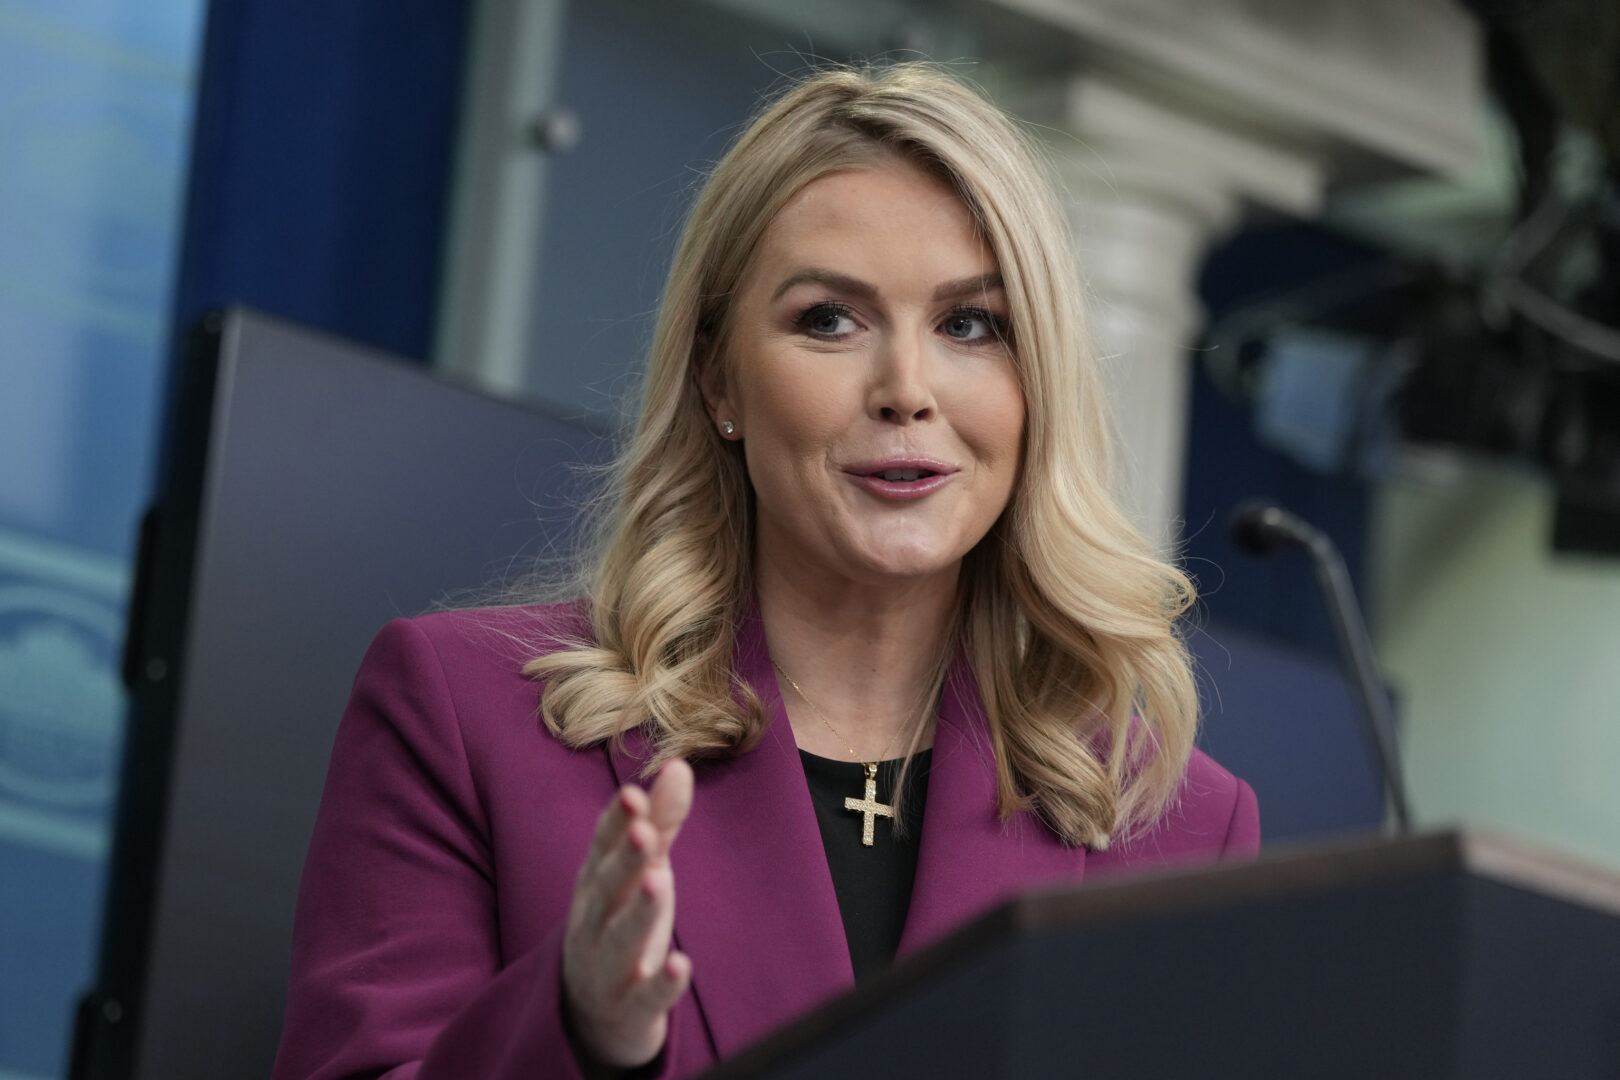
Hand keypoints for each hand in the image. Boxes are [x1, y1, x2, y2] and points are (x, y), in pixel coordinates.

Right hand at [562, 760, 694, 1069]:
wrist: (591, 1014)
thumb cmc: (621, 921)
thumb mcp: (641, 870)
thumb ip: (661, 820)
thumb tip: (680, 764)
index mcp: (596, 882)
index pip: (602, 847)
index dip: (616, 823)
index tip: (632, 794)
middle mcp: (594, 921)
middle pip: (607, 887)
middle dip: (625, 858)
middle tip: (645, 831)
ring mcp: (607, 967)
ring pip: (620, 938)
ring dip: (639, 910)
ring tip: (660, 882)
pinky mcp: (630, 1007)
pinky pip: (645, 996)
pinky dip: (662, 983)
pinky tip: (681, 964)